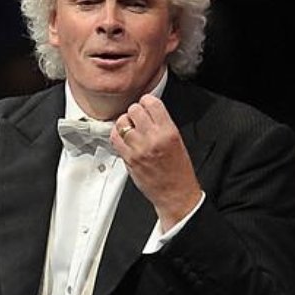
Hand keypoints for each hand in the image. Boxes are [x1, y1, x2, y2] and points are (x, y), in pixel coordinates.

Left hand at [111, 94, 201, 230]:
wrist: (175, 193)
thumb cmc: (178, 171)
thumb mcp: (178, 141)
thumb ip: (162, 125)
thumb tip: (148, 111)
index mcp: (169, 132)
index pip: (152, 103)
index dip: (146, 101)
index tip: (145, 104)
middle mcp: (153, 138)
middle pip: (134, 110)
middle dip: (135, 112)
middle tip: (137, 118)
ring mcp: (139, 148)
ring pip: (122, 122)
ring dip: (125, 123)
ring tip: (130, 128)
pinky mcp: (129, 159)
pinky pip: (115, 138)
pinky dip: (116, 134)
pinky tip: (122, 137)